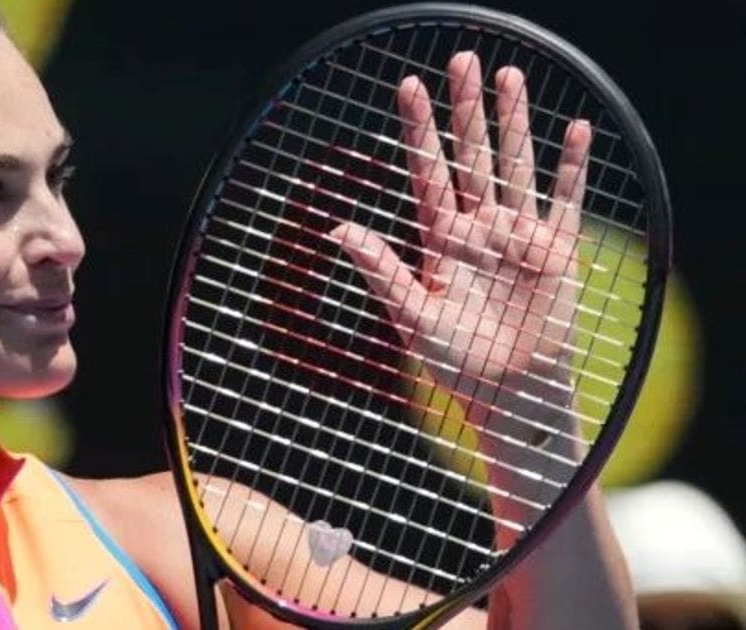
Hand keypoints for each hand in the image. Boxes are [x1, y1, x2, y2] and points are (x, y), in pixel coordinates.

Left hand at [333, 52, 589, 416]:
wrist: (509, 394)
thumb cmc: (455, 361)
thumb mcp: (412, 316)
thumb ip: (381, 271)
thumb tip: (335, 230)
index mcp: (441, 239)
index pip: (428, 172)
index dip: (419, 130)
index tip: (408, 86)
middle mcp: (478, 228)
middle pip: (471, 155)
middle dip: (466, 109)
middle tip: (462, 59)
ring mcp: (518, 236)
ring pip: (515, 166)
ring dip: (515, 122)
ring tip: (510, 76)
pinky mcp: (555, 253)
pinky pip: (566, 202)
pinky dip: (573, 169)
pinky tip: (576, 132)